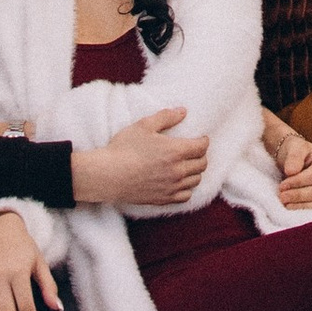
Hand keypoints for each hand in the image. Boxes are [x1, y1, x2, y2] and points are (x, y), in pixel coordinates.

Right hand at [82, 103, 209, 211]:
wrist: (108, 175)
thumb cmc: (123, 148)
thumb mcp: (144, 125)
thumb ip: (166, 117)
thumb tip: (183, 111)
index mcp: (175, 151)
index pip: (202, 147)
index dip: (203, 141)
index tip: (200, 138)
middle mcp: (177, 171)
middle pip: (202, 164)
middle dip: (201, 155)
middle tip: (194, 151)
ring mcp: (171, 187)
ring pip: (196, 180)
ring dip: (195, 172)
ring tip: (187, 165)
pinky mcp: (164, 199)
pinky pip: (186, 196)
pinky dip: (187, 188)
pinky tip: (180, 182)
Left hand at [261, 111, 311, 210]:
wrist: (291, 160)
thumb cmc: (294, 151)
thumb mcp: (294, 147)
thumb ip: (294, 156)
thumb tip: (292, 171)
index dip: (298, 182)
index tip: (282, 185)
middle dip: (297, 195)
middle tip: (281, 196)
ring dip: (299, 205)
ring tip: (284, 202)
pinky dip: (301, 210)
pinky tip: (289, 207)